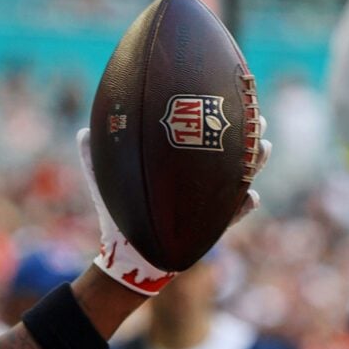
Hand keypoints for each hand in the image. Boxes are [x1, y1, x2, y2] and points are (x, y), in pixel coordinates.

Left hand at [74, 105, 269, 294]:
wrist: (125, 253)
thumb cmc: (118, 214)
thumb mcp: (107, 181)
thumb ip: (94, 155)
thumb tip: (84, 130)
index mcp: (178, 168)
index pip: (203, 136)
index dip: (219, 115)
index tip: (231, 95)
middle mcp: (198, 182)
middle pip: (234, 153)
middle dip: (250, 134)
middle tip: (258, 119)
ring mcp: (208, 204)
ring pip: (242, 180)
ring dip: (256, 164)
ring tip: (264, 148)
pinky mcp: (211, 228)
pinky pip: (235, 217)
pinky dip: (243, 207)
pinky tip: (251, 196)